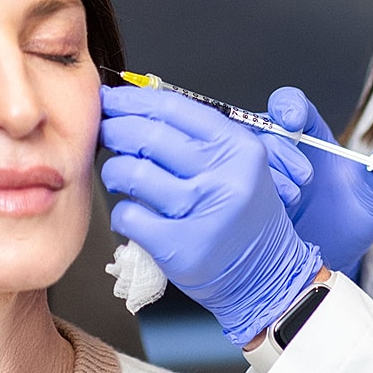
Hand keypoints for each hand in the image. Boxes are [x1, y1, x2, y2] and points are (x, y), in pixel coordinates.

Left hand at [99, 84, 322, 346]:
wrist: (267, 274)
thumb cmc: (244, 216)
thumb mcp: (240, 164)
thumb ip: (200, 135)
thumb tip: (139, 107)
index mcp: (239, 147)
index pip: (175, 108)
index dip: (134, 99)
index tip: (113, 98)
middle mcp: (224, 176)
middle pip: (149, 136)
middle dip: (115, 128)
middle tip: (105, 130)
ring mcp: (202, 212)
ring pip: (132, 173)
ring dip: (114, 170)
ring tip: (118, 174)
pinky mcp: (181, 246)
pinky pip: (129, 215)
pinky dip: (121, 212)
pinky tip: (131, 211)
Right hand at [260, 88, 372, 276]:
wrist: (332, 261)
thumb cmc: (352, 220)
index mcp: (310, 135)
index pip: (291, 104)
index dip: (288, 106)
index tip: (293, 120)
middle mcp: (280, 149)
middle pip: (262, 126)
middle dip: (279, 148)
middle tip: (302, 179)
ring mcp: (258, 173)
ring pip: (242, 154)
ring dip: (263, 172)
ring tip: (290, 199)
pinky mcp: (243, 197)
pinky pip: (230, 184)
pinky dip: (243, 192)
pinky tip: (265, 212)